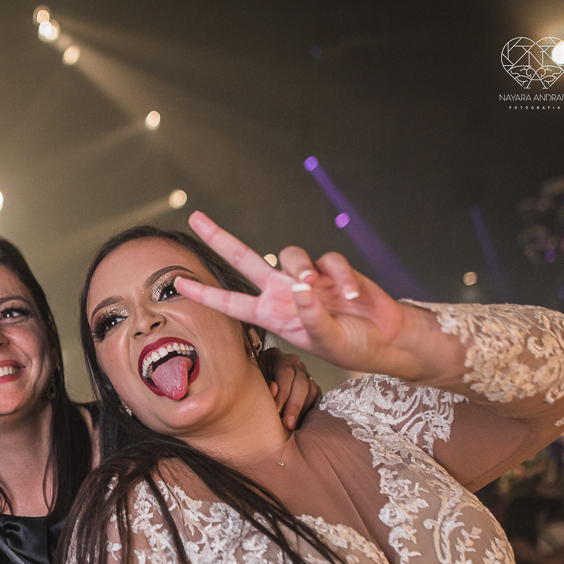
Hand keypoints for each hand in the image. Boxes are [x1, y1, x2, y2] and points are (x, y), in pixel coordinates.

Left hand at [175, 212, 426, 379]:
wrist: (386, 340)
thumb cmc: (351, 345)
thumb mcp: (326, 341)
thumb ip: (311, 318)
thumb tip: (300, 287)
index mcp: (272, 314)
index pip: (232, 302)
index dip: (206, 293)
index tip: (177, 283)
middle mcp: (284, 293)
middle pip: (246, 259)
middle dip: (220, 238)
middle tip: (196, 218)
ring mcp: (309, 279)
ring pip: (290, 254)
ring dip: (300, 267)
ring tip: (314, 285)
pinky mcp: (334, 270)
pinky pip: (330, 261)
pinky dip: (340, 277)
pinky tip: (350, 297)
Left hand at [259, 348, 320, 429]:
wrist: (257, 382)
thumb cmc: (251, 383)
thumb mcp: (253, 380)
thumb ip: (262, 385)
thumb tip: (273, 389)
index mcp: (276, 356)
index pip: (285, 373)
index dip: (283, 394)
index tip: (276, 412)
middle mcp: (292, 362)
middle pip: (301, 382)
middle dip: (294, 406)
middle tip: (288, 425)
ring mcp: (304, 371)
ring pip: (311, 390)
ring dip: (301, 410)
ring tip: (292, 427)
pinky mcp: (311, 384)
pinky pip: (315, 396)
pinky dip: (307, 410)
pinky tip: (299, 422)